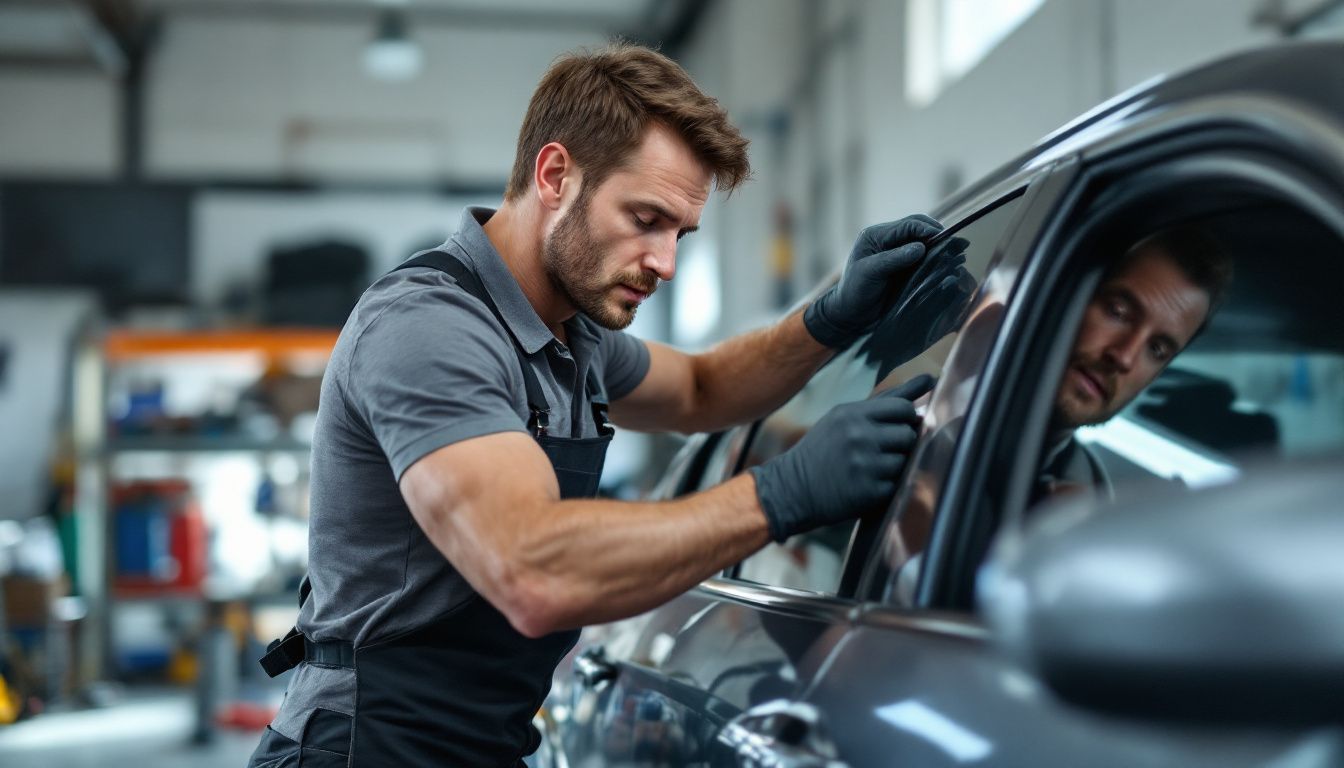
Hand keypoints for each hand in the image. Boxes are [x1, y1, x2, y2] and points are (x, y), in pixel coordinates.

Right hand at [750, 375, 935, 541]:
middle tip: (880, 450)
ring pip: (905, 460)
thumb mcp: (845, 417)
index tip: (896, 425)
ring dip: (894, 465)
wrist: (793, 488)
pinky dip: (886, 485)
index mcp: (852, 415)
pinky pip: (897, 484)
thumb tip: (930, 379)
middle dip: (900, 443)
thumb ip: (888, 400)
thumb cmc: (823, 448)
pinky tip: (865, 484)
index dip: (906, 418)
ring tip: (870, 467)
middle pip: (908, 434)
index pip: (902, 408)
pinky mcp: (870, 492)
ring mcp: (866, 465)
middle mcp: (859, 437)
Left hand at [861, 236, 976, 379]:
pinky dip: (936, 260)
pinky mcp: (905, 268)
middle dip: (937, 235)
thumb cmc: (855, 292)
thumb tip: (920, 247)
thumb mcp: (869, 273)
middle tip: (957, 245)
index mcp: (876, 235)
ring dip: (939, 247)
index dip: (927, 229)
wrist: (851, 316)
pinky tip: (947, 266)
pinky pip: (924, 259)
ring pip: (924, 243)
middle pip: (919, 229)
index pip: (908, 224)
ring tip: (957, 254)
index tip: (944, 238)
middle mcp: (888, 241)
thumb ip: (893, 259)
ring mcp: (898, 254)